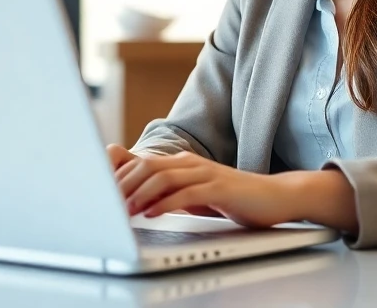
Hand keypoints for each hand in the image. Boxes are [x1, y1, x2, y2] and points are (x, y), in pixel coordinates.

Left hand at [110, 149, 300, 228]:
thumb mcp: (197, 196)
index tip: (101, 194)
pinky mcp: (219, 188)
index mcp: (184, 163)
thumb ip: (171, 195)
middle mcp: (192, 163)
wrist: (275, 197)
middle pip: (148, 166)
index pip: (144, 163)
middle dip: (123, 184)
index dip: (120, 177)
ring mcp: (206, 173)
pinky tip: (152, 214)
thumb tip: (140, 204)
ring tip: (124, 210)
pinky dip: (165, 203)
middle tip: (105, 203)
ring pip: (163, 177)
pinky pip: (186, 193)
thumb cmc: (235, 199)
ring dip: (140, 194)